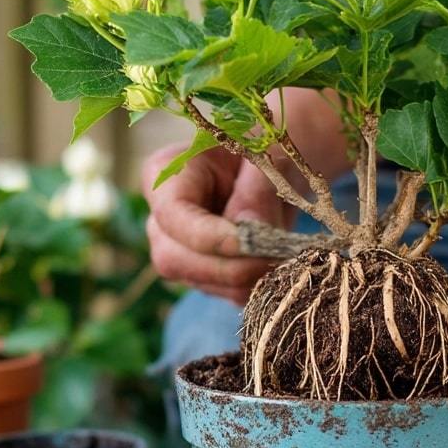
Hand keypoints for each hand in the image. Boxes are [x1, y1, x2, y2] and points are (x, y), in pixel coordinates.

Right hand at [142, 144, 288, 304]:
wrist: (266, 172)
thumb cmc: (259, 154)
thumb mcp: (261, 161)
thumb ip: (256, 193)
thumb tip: (252, 238)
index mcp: (164, 176)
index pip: (172, 216)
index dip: (210, 236)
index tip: (252, 242)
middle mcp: (161, 221)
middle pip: (175, 259)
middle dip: (230, 265)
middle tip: (279, 255)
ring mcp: (179, 253)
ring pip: (205, 282)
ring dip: (249, 276)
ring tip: (286, 252)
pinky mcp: (205, 276)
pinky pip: (228, 293)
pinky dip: (257, 284)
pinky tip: (279, 261)